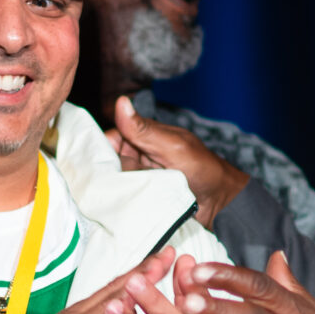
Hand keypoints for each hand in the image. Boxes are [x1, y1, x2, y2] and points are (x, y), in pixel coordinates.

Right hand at [110, 96, 248, 225]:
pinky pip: (124, 202)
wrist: (222, 203)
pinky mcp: (141, 200)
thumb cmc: (203, 169)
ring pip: (113, 186)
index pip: (108, 141)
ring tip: (114, 202)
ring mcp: (138, 180)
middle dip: (104, 176)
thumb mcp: (173, 147)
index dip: (98, 151)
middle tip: (104, 187)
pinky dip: (121, 206)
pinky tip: (117, 212)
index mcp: (142, 138)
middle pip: (107, 165)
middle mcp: (136, 158)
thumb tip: (120, 101)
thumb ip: (144, 130)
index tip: (92, 165)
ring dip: (114, 194)